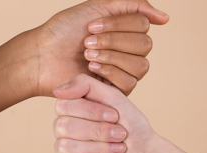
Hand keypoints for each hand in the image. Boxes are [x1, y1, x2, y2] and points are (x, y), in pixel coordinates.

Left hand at [32, 0, 168, 95]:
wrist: (41, 57)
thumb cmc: (63, 31)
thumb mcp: (97, 7)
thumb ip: (132, 5)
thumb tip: (165, 18)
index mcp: (124, 30)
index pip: (142, 24)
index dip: (117, 24)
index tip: (89, 26)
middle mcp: (127, 51)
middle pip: (144, 45)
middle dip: (113, 41)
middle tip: (86, 43)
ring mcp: (121, 72)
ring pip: (140, 64)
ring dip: (111, 57)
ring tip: (87, 56)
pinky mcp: (114, 92)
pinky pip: (130, 82)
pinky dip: (110, 72)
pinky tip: (91, 69)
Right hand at [53, 73, 165, 152]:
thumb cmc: (131, 126)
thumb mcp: (113, 97)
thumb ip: (86, 85)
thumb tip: (57, 90)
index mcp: (70, 109)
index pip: (63, 105)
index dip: (91, 111)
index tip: (115, 116)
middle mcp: (62, 128)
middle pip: (63, 126)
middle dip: (98, 131)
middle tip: (121, 134)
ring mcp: (62, 150)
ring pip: (66, 146)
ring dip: (100, 148)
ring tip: (118, 149)